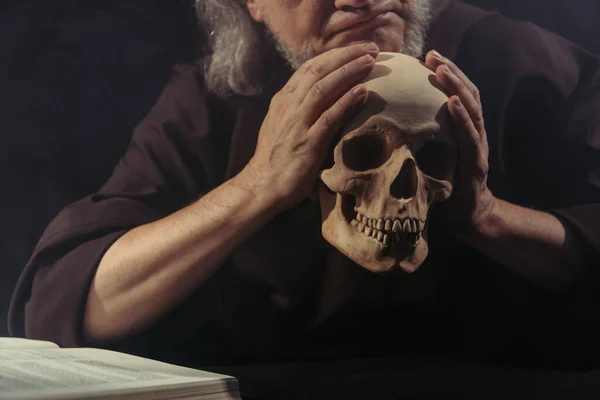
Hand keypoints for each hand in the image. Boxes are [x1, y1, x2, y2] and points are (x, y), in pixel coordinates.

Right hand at [243, 43, 379, 210]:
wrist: (262, 186)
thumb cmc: (276, 159)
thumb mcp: (284, 126)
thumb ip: (300, 109)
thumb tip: (325, 97)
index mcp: (284, 101)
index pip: (309, 68)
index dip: (334, 56)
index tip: (356, 49)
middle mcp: (288, 106)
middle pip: (318, 71)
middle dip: (346, 56)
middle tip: (370, 48)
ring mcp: (297, 124)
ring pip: (323, 88)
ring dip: (349, 72)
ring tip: (370, 62)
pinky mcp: (307, 143)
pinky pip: (329, 117)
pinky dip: (346, 102)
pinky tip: (363, 92)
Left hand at [424, 50, 497, 237]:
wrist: (468, 216)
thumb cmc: (445, 186)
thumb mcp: (431, 156)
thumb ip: (421, 137)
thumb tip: (389, 123)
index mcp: (462, 129)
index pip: (457, 93)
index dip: (445, 74)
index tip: (427, 56)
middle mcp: (474, 132)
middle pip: (467, 93)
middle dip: (450, 71)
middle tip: (433, 54)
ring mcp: (478, 146)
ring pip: (471, 108)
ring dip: (456, 86)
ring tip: (442, 69)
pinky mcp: (477, 163)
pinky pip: (471, 135)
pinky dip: (462, 117)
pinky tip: (452, 103)